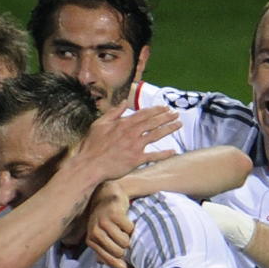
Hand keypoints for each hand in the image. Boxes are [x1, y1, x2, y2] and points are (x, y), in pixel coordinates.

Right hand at [65, 105, 180, 181]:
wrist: (90, 165)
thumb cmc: (92, 145)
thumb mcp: (99, 124)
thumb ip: (113, 112)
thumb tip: (123, 102)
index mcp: (124, 124)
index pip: (144, 114)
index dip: (156, 110)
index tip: (165, 107)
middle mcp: (132, 133)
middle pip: (153, 122)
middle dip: (166, 117)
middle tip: (176, 114)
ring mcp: (135, 146)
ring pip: (156, 135)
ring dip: (169, 129)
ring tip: (178, 124)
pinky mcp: (136, 160)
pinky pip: (153, 156)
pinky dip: (164, 154)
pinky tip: (173, 151)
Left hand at [86, 181, 134, 267]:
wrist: (107, 193)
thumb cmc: (106, 218)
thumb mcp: (101, 235)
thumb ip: (107, 251)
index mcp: (91, 240)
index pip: (108, 259)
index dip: (121, 266)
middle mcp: (94, 232)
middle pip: (118, 252)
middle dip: (125, 247)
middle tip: (124, 238)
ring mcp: (103, 222)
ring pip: (125, 241)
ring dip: (128, 236)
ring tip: (123, 229)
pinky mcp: (114, 214)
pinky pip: (130, 229)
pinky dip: (131, 227)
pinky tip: (125, 220)